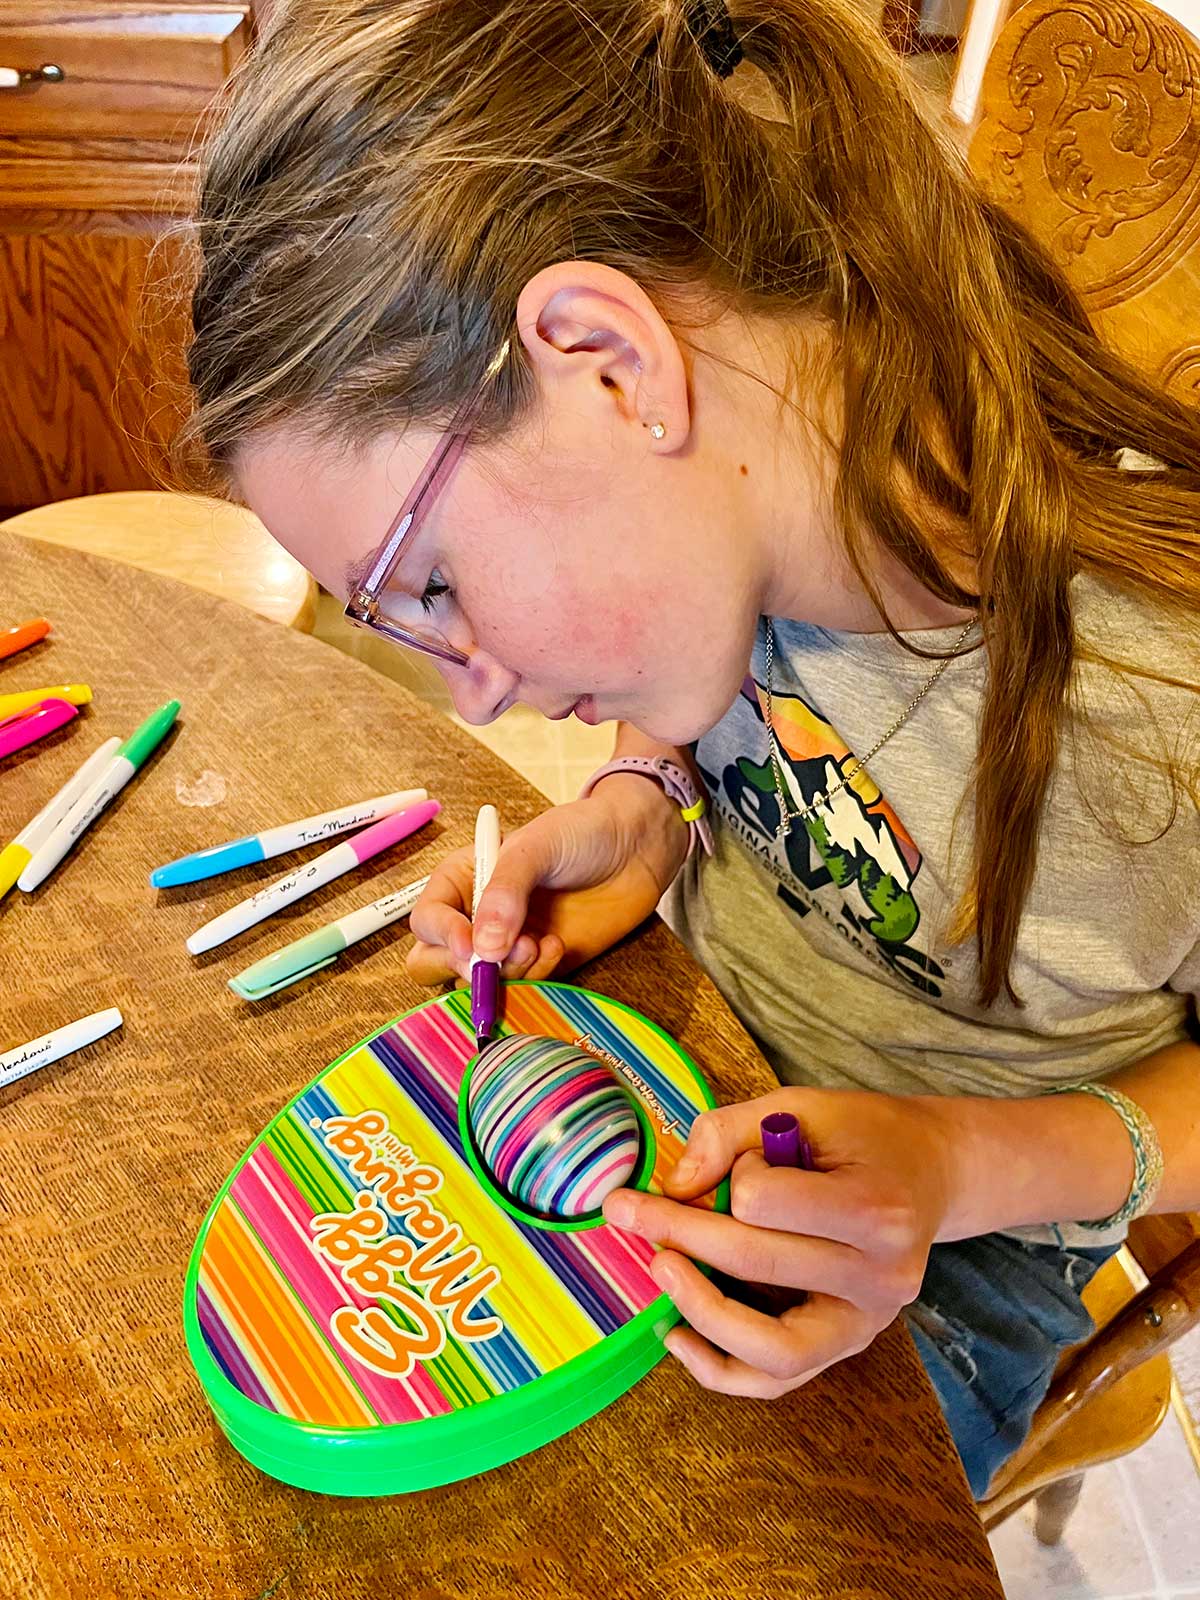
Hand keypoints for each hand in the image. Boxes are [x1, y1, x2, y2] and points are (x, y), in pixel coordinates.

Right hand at [406, 774, 688, 984]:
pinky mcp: (541, 963)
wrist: (637, 844)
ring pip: (478, 983)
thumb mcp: (536, 847)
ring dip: (505, 973)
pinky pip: (522, 988)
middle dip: (463, 968)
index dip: (442, 938)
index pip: (427, 921)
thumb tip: (483, 949)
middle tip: (496, 962)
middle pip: (435, 961)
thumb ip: (505, 893)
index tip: (471, 947)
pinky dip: (535, 975)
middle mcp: (477, 915)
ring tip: (538, 943)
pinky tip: (557, 945)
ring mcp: (508, 943)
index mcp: (463, 880)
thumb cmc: (581, 831)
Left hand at [601, 1087, 956, 1396]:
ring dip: (700, 1311)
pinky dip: (719, 1367)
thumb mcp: (801, 1106)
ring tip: (659, 1269)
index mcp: (877, 1207)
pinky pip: (777, 1379)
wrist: (929, 1173)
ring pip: (771, 1350)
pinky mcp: (847, 1347)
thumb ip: (731, 1133)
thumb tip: (675, 1185)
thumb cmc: (862, 1135)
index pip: (765, 1203)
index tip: (739, 1162)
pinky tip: (677, 1335)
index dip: (732, 1177)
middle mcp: (881, 1277)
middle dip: (679, 1235)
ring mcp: (867, 1323)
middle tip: (625, 1211)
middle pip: (757, 1265)